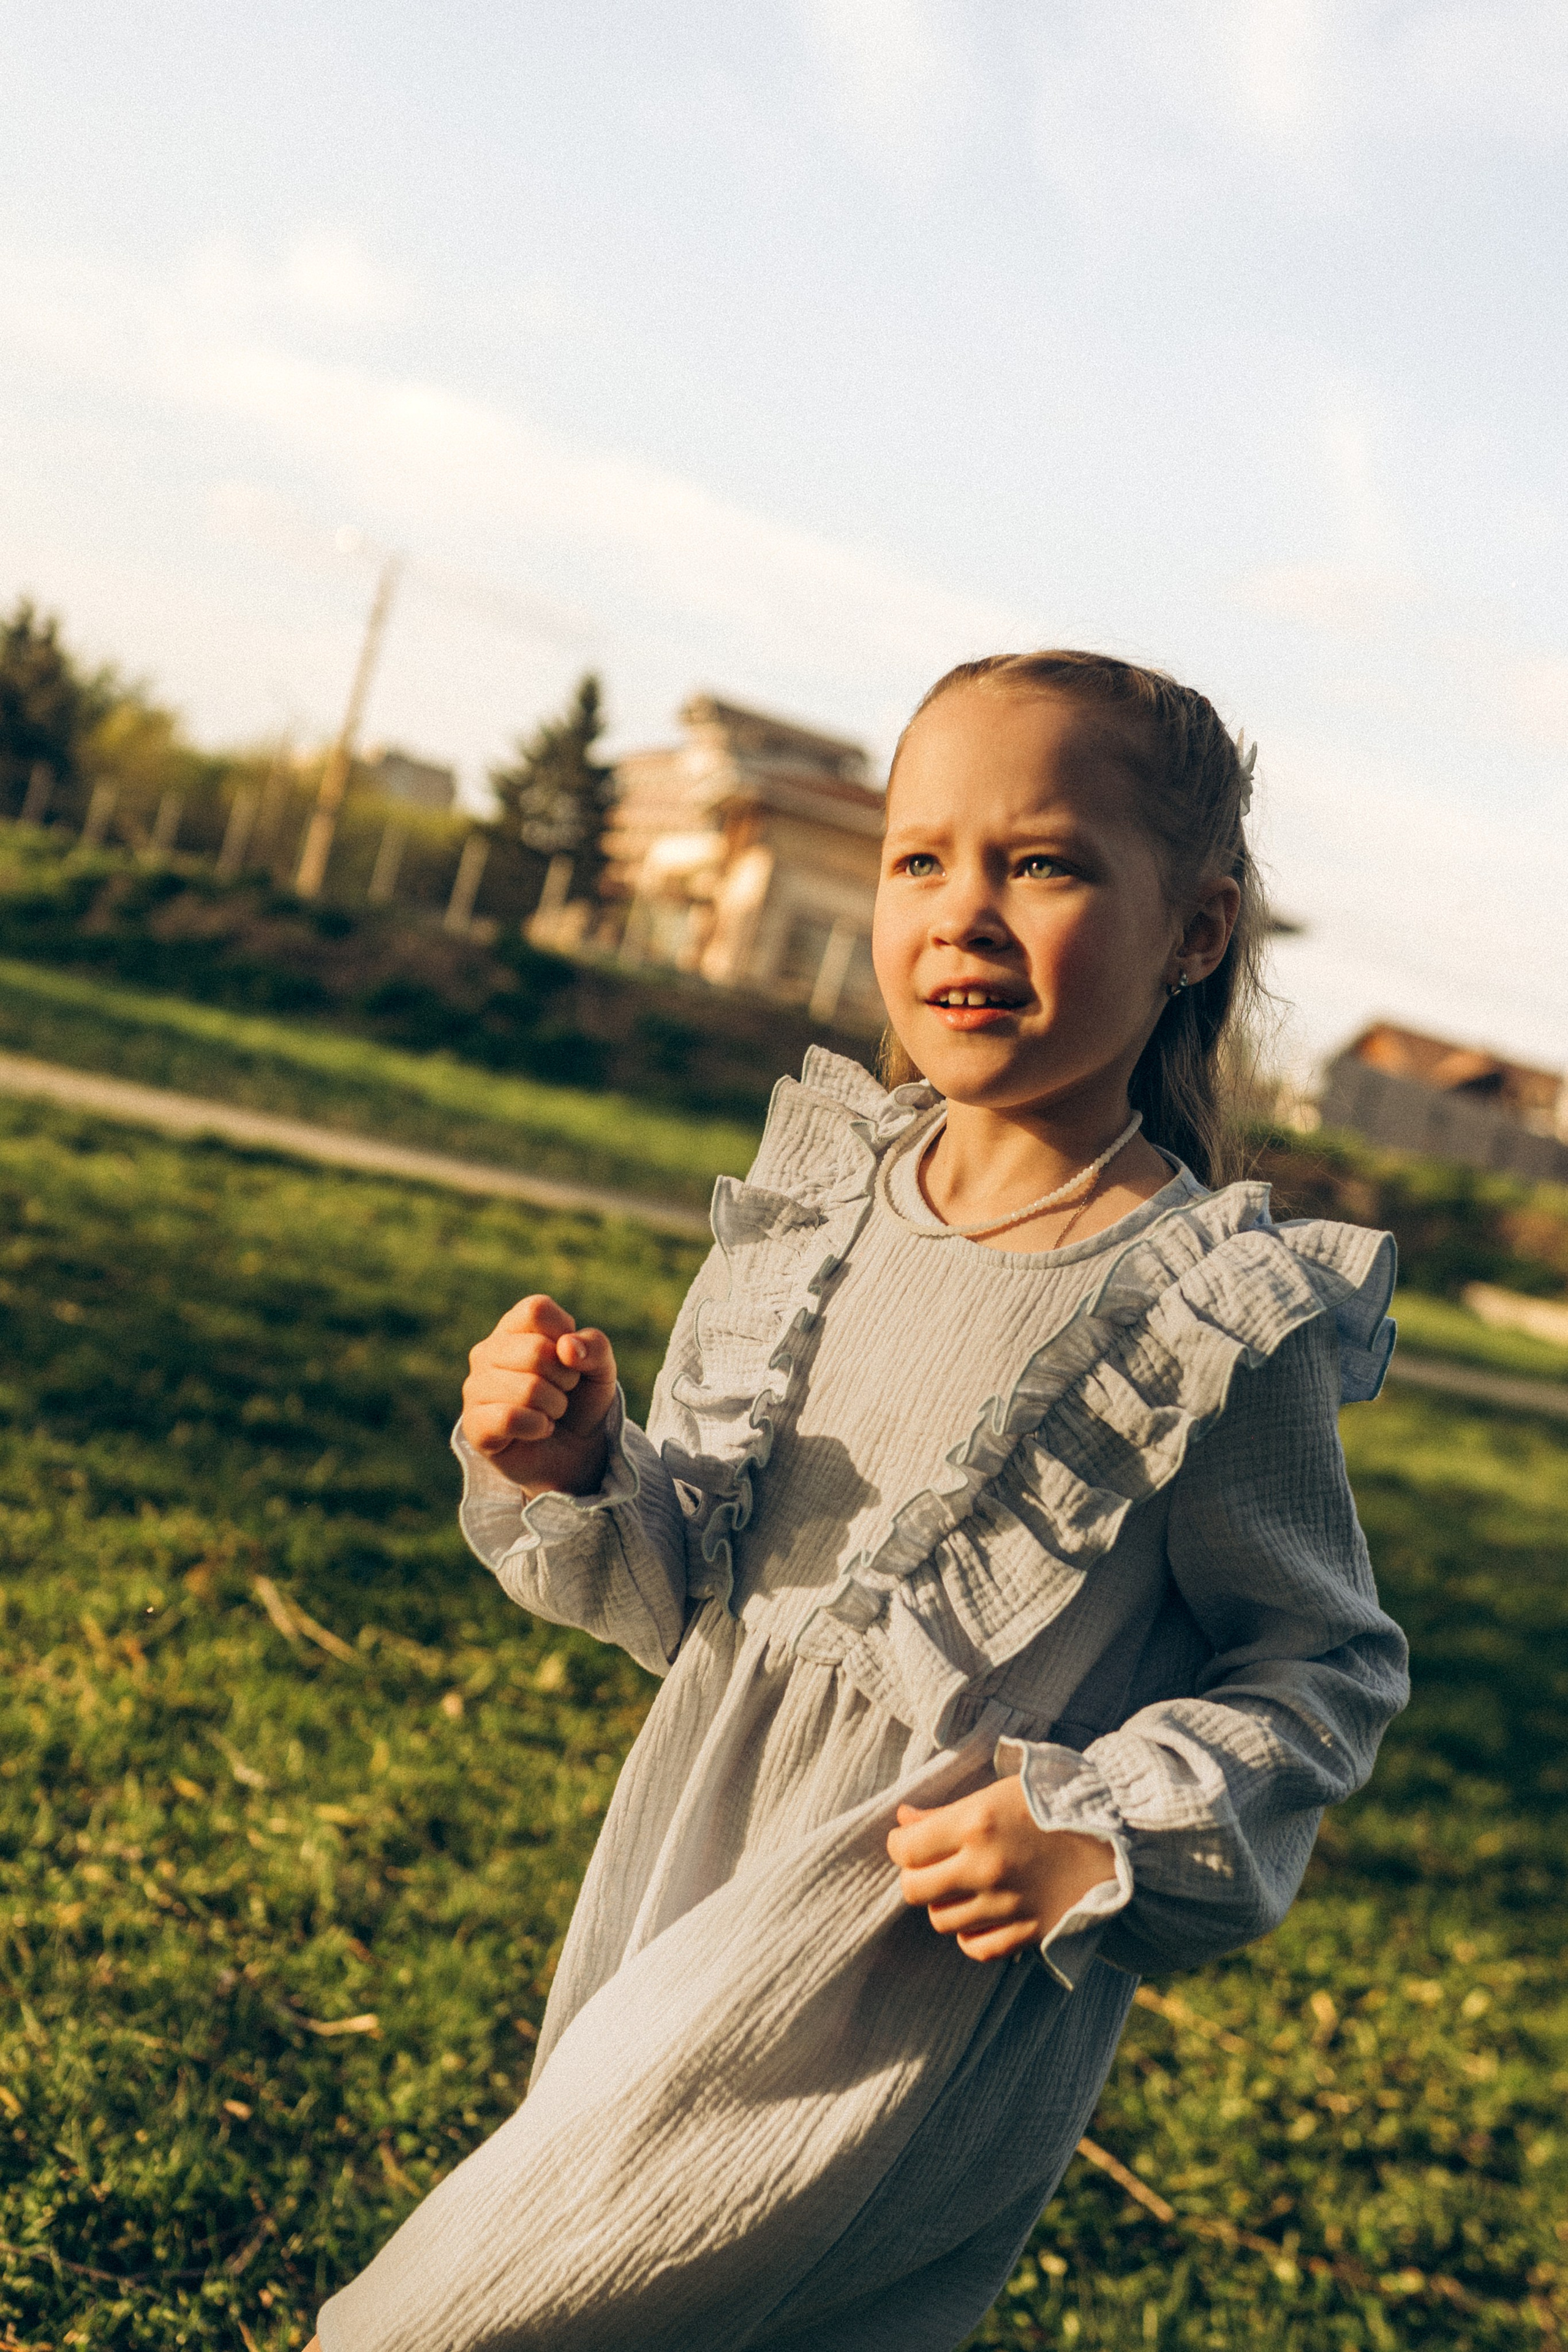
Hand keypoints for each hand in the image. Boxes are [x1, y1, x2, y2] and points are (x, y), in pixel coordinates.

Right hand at [462, 1294, 617, 1497]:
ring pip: (527, 1388)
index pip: (536, 1310)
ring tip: (550, 1412)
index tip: (570, 1359)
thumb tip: (566, 1347)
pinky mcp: (474, 1424)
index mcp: (515, 1326)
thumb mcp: (601, 1369)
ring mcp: (475, 1387)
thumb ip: (595, 1347)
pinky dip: (538, 1427)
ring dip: (555, 1406)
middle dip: (565, 1378)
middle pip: (535, 1351)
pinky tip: (538, 1429)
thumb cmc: (581, 1400)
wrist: (574, 1452)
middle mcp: (487, 1351)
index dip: (565, 1335)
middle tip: (562, 1392)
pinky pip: (509, 1418)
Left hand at [886, 1775, 1116, 1962]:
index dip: (900, 1845)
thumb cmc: (1057, 1804)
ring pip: (941, 1920)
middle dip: (916, 1877)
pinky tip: (983, 1913)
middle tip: (932, 1866)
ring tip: (963, 1887)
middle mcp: (986, 1867)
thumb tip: (903, 1820)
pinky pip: (975, 1947)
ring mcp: (1006, 1905)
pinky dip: (971, 1934)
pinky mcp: (1028, 1932)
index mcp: (976, 1823)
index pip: (905, 1849)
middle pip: (914, 1889)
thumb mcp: (1000, 1791)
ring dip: (945, 1904)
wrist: (1120, 1836)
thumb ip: (947, 1811)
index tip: (909, 1840)